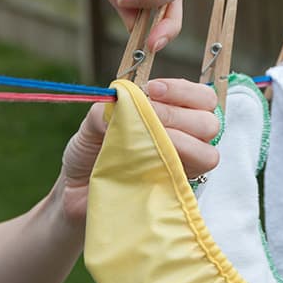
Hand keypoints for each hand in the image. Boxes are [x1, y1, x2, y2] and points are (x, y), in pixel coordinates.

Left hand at [58, 79, 218, 223]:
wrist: (73, 193)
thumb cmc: (89, 154)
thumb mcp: (93, 123)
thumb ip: (108, 109)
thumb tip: (125, 102)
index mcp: (173, 116)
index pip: (202, 98)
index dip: (183, 91)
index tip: (153, 89)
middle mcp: (185, 141)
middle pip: (210, 122)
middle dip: (177, 114)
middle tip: (148, 114)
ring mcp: (182, 169)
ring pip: (208, 153)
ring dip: (180, 141)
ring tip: (148, 139)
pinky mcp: (174, 193)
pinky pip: (190, 181)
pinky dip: (172, 166)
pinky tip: (147, 162)